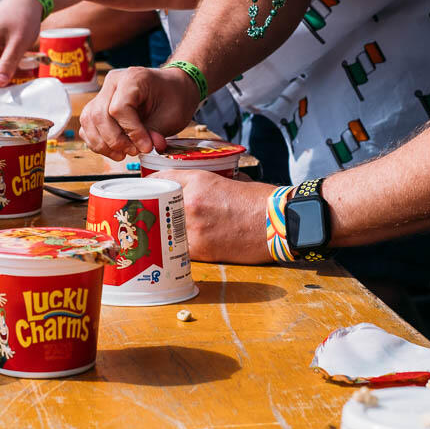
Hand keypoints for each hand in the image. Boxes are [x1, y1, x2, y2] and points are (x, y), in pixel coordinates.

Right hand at [79, 66, 199, 158]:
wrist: (174, 88)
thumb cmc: (174, 97)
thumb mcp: (171, 116)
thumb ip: (154, 133)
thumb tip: (143, 148)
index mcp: (133, 78)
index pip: (119, 108)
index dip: (131, 132)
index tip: (146, 146)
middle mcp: (113, 82)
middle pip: (99, 115)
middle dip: (115, 140)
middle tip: (134, 151)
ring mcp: (103, 93)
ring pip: (89, 121)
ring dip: (103, 144)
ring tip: (124, 153)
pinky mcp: (99, 106)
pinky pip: (88, 126)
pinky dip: (97, 142)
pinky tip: (114, 149)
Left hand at [153, 171, 273, 263]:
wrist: (279, 222)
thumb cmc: (261, 200)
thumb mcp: (231, 180)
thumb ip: (208, 183)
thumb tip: (197, 188)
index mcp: (198, 181)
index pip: (161, 178)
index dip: (153, 183)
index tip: (150, 189)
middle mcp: (190, 203)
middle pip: (158, 205)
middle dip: (156, 209)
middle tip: (153, 213)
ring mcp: (194, 228)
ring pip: (165, 229)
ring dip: (165, 231)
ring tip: (165, 232)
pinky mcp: (201, 250)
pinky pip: (178, 249)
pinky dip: (179, 248)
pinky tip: (180, 247)